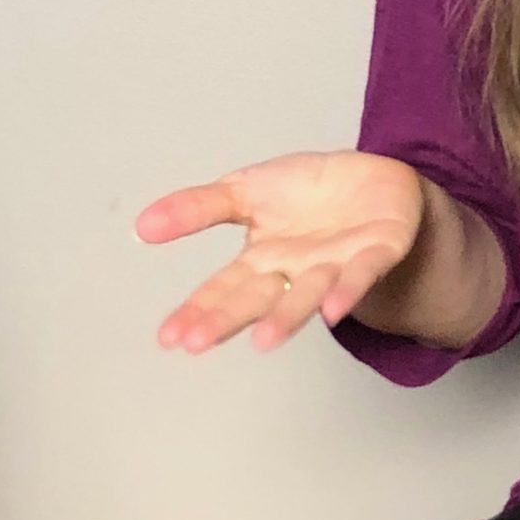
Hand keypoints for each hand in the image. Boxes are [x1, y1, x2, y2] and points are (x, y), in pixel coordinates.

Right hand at [136, 150, 426, 352]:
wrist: (373, 177)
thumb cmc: (307, 193)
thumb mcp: (243, 191)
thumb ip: (197, 208)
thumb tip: (142, 225)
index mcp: (263, 262)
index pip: (223, 289)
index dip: (197, 311)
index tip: (170, 337)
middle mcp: (296, 272)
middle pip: (259, 298)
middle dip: (229, 319)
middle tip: (197, 342)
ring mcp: (337, 267)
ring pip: (308, 294)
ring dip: (287, 317)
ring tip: (263, 339)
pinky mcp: (377, 252)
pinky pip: (362, 273)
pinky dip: (348, 289)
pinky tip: (334, 309)